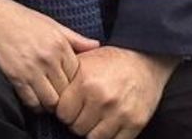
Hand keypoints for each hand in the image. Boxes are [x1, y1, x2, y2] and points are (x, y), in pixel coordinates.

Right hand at [0, 0, 100, 111]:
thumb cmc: (18, 17)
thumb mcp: (50, 23)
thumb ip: (74, 38)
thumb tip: (96, 45)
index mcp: (59, 44)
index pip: (79, 76)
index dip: (76, 83)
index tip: (72, 85)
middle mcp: (48, 58)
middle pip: (67, 91)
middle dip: (66, 96)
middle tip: (62, 97)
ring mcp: (31, 69)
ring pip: (52, 101)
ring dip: (51, 103)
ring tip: (49, 99)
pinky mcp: (15, 76)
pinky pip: (31, 101)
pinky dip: (35, 105)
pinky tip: (34, 98)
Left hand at [55, 46, 177, 138]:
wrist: (144, 60)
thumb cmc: (110, 61)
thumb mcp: (83, 60)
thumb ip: (65, 77)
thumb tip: (47, 91)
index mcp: (85, 82)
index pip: (62, 113)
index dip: (63, 112)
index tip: (68, 108)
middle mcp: (102, 99)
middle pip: (76, 127)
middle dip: (76, 122)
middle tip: (82, 113)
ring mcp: (120, 112)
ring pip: (93, 138)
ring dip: (91, 131)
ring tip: (93, 119)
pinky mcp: (136, 122)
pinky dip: (108, 136)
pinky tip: (106, 125)